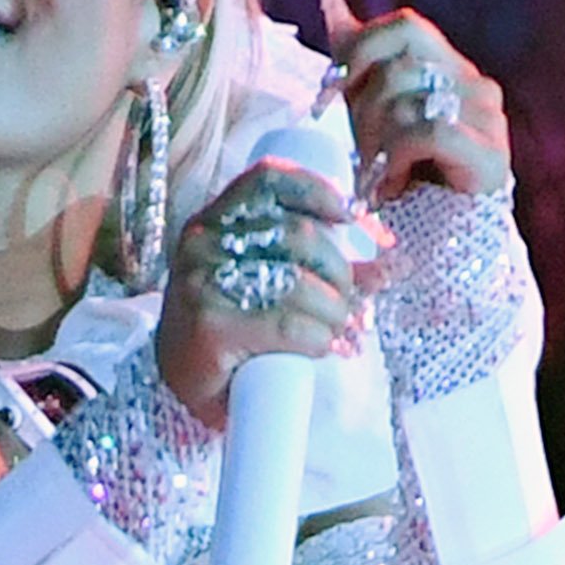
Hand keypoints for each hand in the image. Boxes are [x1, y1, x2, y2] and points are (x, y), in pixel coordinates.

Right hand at [155, 162, 379, 427]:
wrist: (177, 385)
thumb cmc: (224, 332)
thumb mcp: (260, 285)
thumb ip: (316, 269)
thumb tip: (388, 265)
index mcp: (211, 222)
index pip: (267, 179)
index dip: (317, 190)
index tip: (349, 216)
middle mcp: (203, 243)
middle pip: (298, 235)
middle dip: (339, 272)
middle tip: (350, 303)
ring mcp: (203, 284)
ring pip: (298, 284)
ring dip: (333, 312)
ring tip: (338, 331)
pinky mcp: (212, 326)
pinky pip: (289, 325)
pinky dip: (317, 339)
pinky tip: (319, 348)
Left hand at [318, 0, 509, 201]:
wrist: (439, 245)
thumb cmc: (401, 173)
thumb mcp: (367, 108)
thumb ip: (356, 54)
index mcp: (449, 67)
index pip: (404, 26)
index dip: (360, 53)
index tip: (328, 97)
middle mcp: (475, 85)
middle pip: (401, 65)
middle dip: (362, 111)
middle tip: (358, 152)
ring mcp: (489, 120)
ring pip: (408, 102)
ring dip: (375, 147)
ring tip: (379, 179)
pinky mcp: (492, 157)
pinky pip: (428, 133)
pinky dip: (397, 162)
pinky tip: (394, 186)